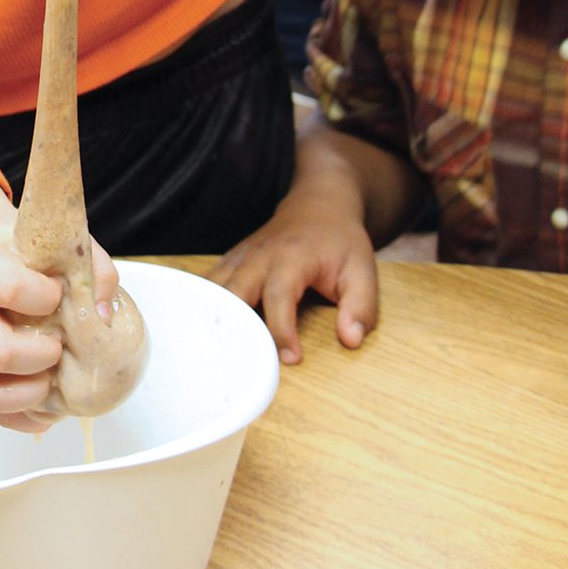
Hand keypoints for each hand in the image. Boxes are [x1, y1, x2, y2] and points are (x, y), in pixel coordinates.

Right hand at [0, 180, 117, 430]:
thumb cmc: (22, 256)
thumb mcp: (55, 247)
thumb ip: (91, 269)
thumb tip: (103, 317)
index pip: (9, 289)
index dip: (44, 298)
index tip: (57, 295)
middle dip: (41, 358)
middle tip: (58, 347)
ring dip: (28, 395)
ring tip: (50, 381)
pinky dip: (21, 416)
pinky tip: (45, 406)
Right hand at [213, 209, 377, 365]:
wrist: (319, 206)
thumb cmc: (340, 242)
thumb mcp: (363, 271)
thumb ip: (360, 307)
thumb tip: (351, 340)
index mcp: (292, 257)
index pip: (278, 296)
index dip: (281, 330)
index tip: (290, 358)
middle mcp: (259, 256)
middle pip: (233, 293)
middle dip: (235, 328)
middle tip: (243, 362)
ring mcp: (240, 258)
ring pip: (213, 289)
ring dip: (214, 319)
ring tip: (219, 352)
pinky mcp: (231, 262)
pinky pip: (208, 284)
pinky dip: (205, 305)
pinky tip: (207, 330)